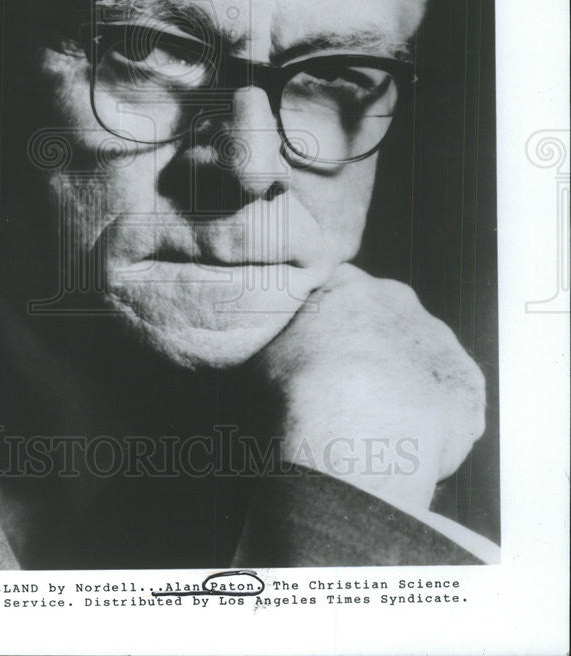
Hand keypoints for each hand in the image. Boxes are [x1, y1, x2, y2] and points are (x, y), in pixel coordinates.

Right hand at [250, 263, 485, 513]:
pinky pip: (450, 406)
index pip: (338, 297)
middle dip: (373, 355)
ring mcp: (439, 340)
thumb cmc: (294, 393)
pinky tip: (407, 448)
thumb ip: (280, 341)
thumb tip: (277, 349)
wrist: (348, 437)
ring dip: (405, 389)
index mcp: (346, 284)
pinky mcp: (467, 385)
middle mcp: (398, 299)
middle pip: (386, 325)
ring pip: (421, 363)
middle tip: (347, 395)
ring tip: (377, 431)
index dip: (328, 332)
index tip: (318, 361)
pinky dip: (434, 426)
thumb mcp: (263, 354)